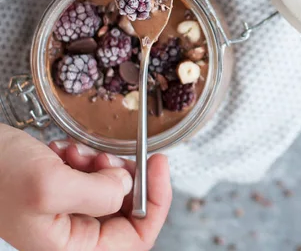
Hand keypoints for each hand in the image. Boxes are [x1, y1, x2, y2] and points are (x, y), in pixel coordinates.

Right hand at [0, 124, 171, 250]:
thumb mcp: (49, 184)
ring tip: (77, 154)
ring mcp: (66, 214)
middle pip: (127, 212)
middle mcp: (71, 236)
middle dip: (124, 179)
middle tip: (111, 158)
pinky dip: (85, 159)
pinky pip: (90, 176)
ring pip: (110, 190)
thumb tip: (129, 188)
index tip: (159, 166)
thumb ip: (99, 193)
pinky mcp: (60, 192)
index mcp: (70, 248)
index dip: (157, 202)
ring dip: (102, 166)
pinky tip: (64, 151)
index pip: (137, 238)